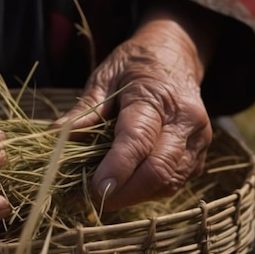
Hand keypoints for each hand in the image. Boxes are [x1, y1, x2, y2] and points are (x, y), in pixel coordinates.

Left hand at [52, 6, 213, 210]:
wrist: (176, 54)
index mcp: (157, 97)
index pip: (139, 139)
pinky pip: (173, 183)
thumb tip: (55, 135)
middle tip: (88, 199)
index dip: (117, 168)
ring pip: (169, 183)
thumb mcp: (104, 78)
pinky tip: (122, 188)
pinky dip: (145, 192)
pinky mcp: (199, 156)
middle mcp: (185, 121)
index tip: (94, 189)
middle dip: (123, 193)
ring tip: (99, 197)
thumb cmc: (134, 66)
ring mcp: (198, 141)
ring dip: (133, 197)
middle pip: (159, 170)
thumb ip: (84, 111)